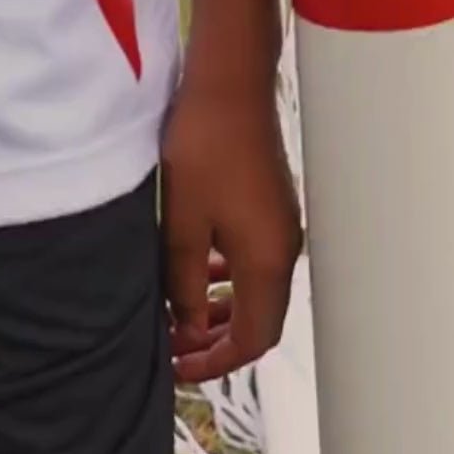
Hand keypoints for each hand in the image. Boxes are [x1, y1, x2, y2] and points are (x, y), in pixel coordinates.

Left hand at [161, 65, 300, 386]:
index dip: (216, 362)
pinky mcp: (269, 208)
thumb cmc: (204, 148)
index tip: (177, 368)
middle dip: (214, 341)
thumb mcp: (180, 227)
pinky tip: (192, 273)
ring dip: (216, 310)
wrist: (229, 85)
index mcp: (266, 262)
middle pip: (257, 319)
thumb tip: (186, 325)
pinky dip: (223, 279)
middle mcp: (282, 250)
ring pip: (252, 291)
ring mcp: (279, 228)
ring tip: (173, 315)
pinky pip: (251, 261)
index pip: (254, 339)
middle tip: (170, 346)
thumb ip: (182, 285)